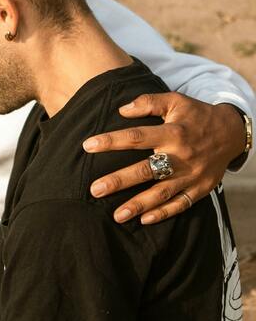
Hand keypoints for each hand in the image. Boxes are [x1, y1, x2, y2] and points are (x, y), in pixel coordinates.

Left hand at [83, 93, 243, 224]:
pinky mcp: (200, 188)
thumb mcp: (175, 100)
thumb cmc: (196, 115)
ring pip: (161, 193)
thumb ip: (148, 102)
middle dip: (119, 181)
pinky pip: (181, 204)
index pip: (136, 137)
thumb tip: (121, 110)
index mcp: (173, 132)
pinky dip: (164, 213)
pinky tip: (144, 219)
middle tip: (95, 190)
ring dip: (138, 205)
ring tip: (116, 215)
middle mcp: (181, 156)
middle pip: (146, 170)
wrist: (233, 132)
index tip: (87, 146)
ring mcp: (192, 175)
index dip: (111, 141)